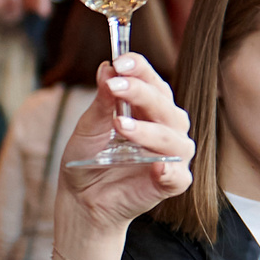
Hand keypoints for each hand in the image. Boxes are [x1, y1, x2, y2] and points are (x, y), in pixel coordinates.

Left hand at [54, 54, 193, 232]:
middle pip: (164, 105)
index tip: (121, 60)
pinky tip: (156, 165)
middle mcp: (166, 127)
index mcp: (148, 108)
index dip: (140, 68)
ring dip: (148, 130)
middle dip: (141, 93)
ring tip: (121, 126)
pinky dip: (168, 170)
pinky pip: (178, 176)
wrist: (81, 198)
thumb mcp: (88, 128)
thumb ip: (101, 102)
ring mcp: (171, 155)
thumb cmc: (88, 159)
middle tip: (117, 86)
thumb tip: (107, 68)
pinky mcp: (171, 183)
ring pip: (173, 138)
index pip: (152, 81)